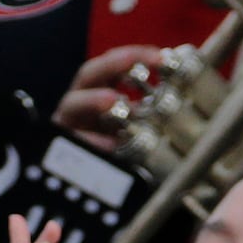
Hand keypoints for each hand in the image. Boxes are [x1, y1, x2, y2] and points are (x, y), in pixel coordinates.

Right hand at [57, 46, 177, 154]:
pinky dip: (91, 142)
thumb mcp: (134, 128)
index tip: (161, 57)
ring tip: (113, 101)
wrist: (92, 187)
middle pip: (89, 74)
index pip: (114, 64)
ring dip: (93, 99)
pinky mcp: (62, 147)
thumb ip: (148, 113)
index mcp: (99, 92)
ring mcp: (68, 124)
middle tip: (134, 65)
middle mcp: (81, 104)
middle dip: (112, 65)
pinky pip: (73, 141)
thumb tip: (181, 99)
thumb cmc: (116, 151)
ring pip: (72, 104)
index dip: (136, 55)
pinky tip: (109, 145)